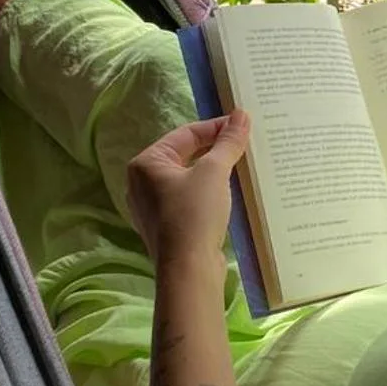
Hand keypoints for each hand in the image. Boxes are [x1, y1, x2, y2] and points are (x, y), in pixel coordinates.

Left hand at [126, 112, 249, 263]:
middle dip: (215, 149)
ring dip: (212, 171)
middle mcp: (142, 183)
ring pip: (187, 178)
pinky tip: (227, 193)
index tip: (243, 125)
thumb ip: (228, 142)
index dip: (216, 128)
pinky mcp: (166, 226)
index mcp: (146, 163)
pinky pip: (188, 199)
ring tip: (240, 165)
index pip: (185, 134)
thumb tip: (241, 114)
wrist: (188, 270)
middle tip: (244, 144)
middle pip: (184, 155)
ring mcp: (152, 207)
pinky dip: (207, 192)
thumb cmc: (194, 214)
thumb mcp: (214, 172)